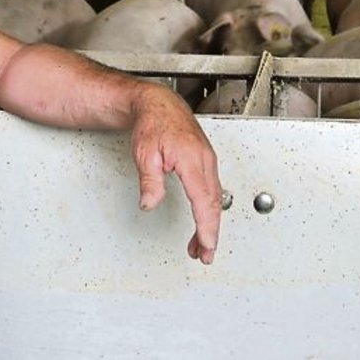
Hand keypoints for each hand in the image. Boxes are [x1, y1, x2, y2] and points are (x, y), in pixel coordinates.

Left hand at [129, 85, 221, 263]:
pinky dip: (208, 210)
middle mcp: (205, 161)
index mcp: (192, 159)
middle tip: (204, 255)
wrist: (159, 105)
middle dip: (211, 233)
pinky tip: (201, 222)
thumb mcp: (144, 154)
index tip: (206, 246)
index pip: (203, 200)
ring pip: (215, 199)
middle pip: (214, 204)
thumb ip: (150, 180)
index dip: (206, 227)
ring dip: (209, 224)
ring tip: (199, 246)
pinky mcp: (206, 162)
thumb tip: (150, 203)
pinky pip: (212, 191)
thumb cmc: (153, 124)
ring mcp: (208, 161)